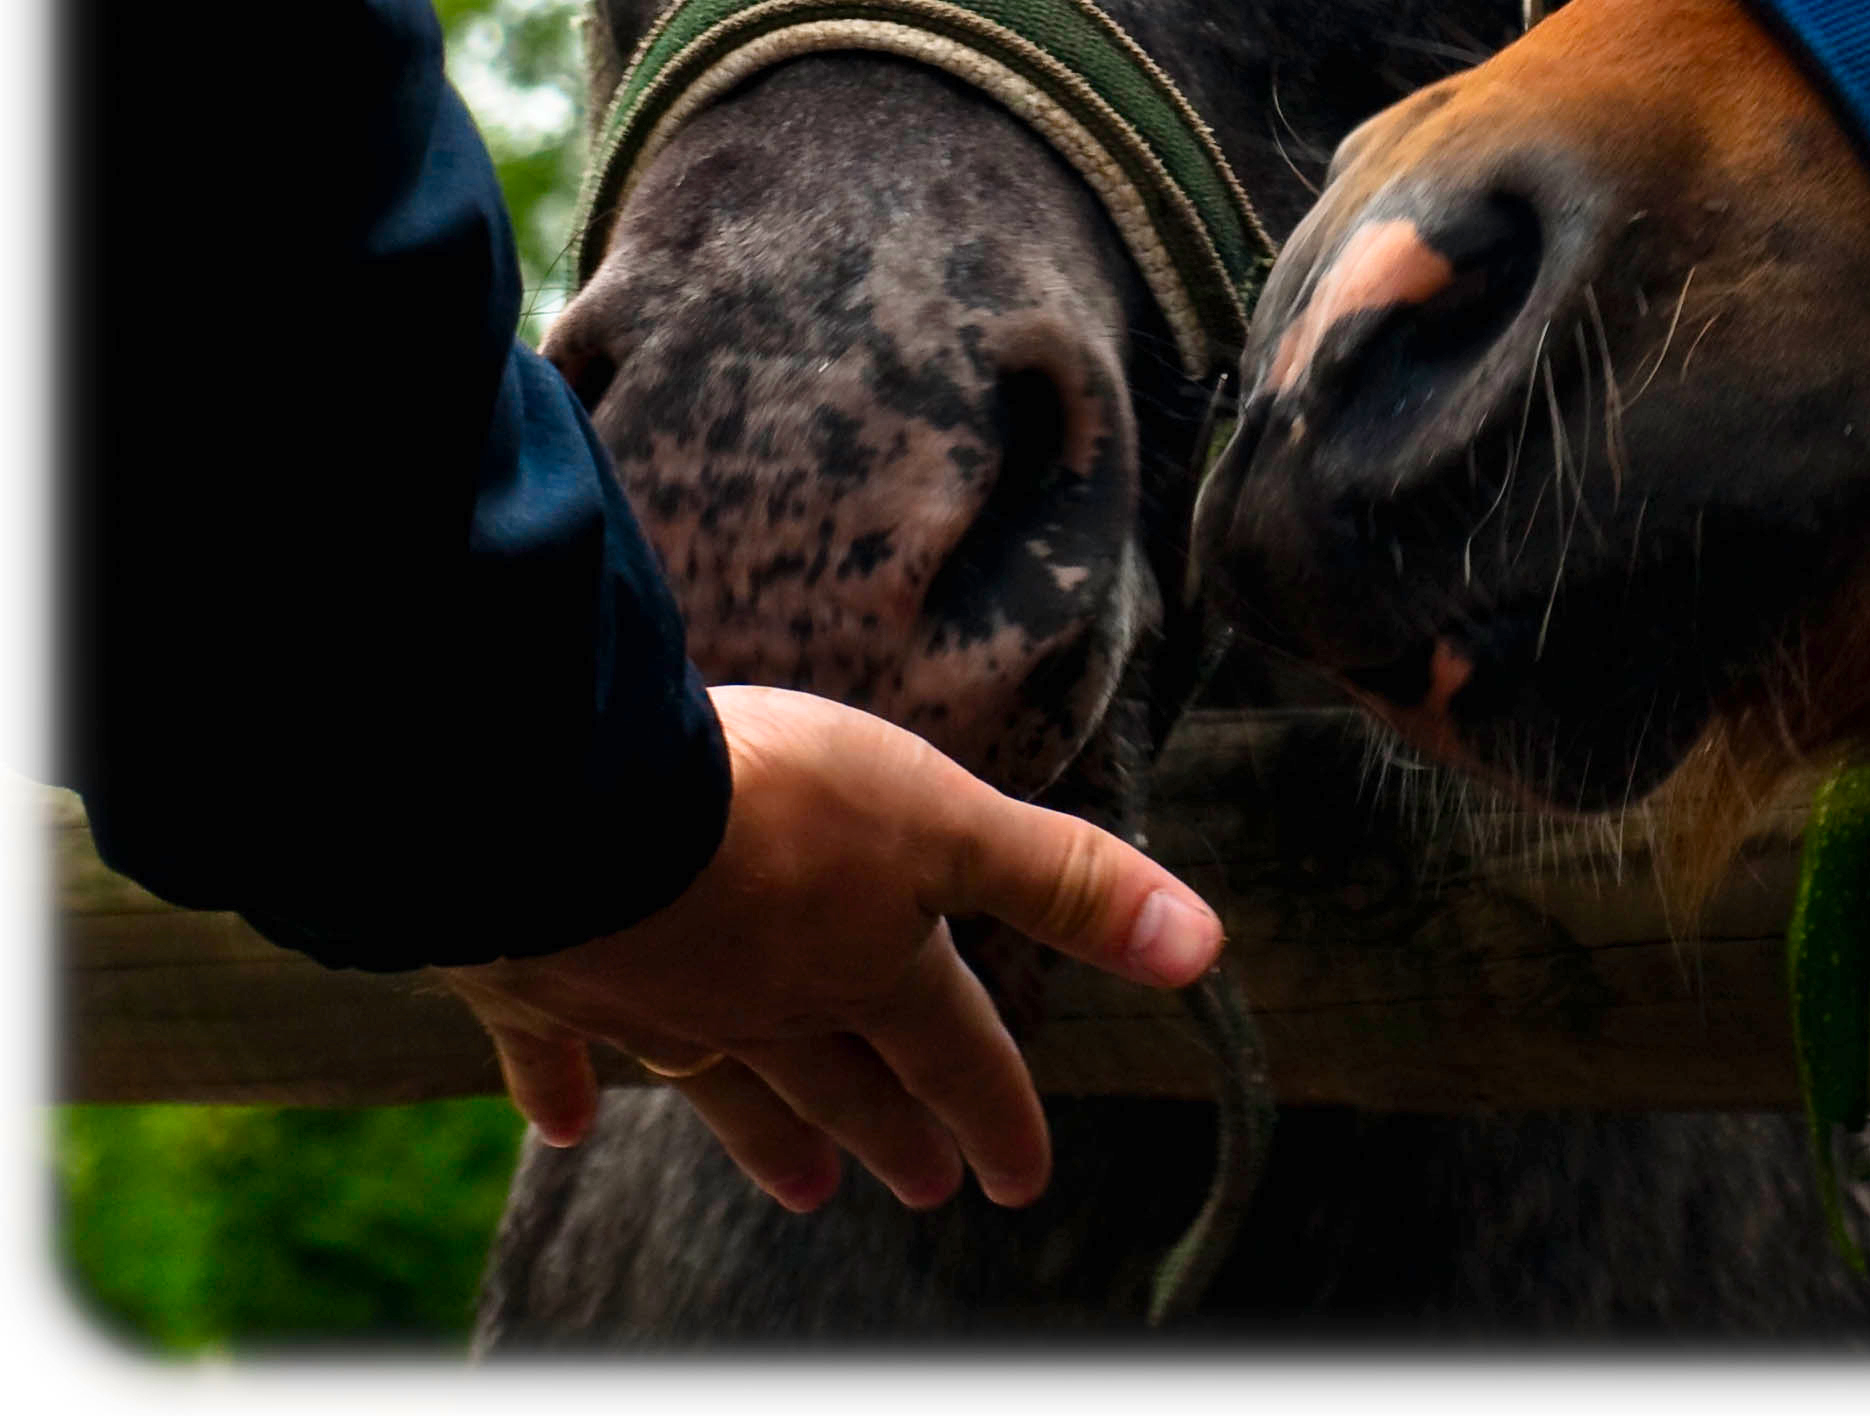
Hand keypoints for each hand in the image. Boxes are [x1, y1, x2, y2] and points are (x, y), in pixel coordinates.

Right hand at [441, 684, 1221, 1213]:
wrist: (574, 807)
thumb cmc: (774, 802)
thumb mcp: (950, 823)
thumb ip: (1068, 879)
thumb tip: (1204, 948)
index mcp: (864, 966)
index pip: (956, 1052)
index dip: (998, 1111)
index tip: (1020, 1181)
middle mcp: (763, 1004)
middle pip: (844, 1083)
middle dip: (892, 1135)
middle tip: (923, 1192)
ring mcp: (646, 1000)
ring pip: (722, 1081)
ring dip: (765, 1134)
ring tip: (801, 1190)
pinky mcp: (539, 976)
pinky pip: (557, 1049)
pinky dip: (563, 1090)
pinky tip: (561, 1131)